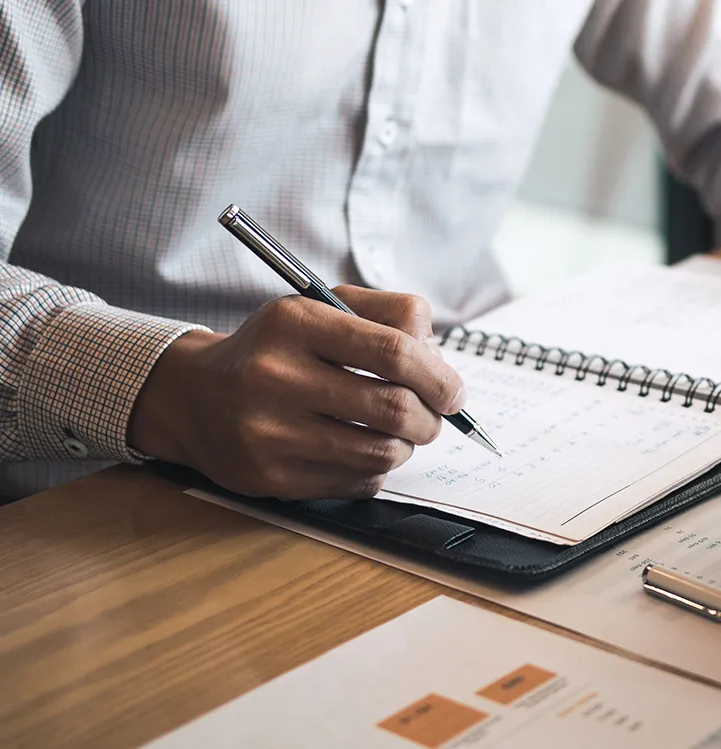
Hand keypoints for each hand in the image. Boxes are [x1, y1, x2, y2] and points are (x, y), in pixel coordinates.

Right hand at [129, 287, 466, 497]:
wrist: (195, 396)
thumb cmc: (279, 348)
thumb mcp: (323, 307)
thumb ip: (391, 313)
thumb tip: (440, 358)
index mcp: (294, 323)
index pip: (394, 351)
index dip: (439, 376)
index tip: (454, 392)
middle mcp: (274, 376)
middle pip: (393, 408)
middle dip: (431, 418)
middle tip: (433, 417)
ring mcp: (268, 433)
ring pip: (381, 452)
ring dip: (406, 445)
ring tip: (396, 431)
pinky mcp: (269, 478)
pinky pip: (357, 483)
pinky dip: (375, 470)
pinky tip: (358, 451)